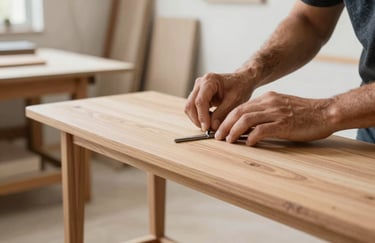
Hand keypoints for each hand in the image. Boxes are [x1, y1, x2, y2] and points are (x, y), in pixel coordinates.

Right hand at [185, 71, 254, 130]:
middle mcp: (200, 83)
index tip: (206, 128)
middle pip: (190, 105)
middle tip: (207, 129)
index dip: (202, 116)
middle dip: (197, 119)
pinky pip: (193, 108)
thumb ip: (222, 114)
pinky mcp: (198, 95)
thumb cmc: (239, 88)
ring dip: (197, 119)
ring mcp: (197, 89)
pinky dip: (199, 116)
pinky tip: (209, 120)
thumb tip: (212, 127)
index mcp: (210, 81)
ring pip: (190, 107)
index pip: (200, 101)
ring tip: (209, 125)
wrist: (241, 81)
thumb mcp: (234, 101)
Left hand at [215, 91, 335, 145]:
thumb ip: (266, 113)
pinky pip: (262, 130)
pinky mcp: (284, 124)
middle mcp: (269, 103)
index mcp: (267, 98)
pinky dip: (252, 138)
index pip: (240, 107)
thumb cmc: (304, 114)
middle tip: (218, 137)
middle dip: (224, 125)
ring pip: (246, 120)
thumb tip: (249, 127)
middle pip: (238, 112)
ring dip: (233, 131)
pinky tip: (248, 144)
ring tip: (228, 141)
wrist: (326, 112)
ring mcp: (276, 113)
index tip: (220, 128)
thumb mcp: (281, 107)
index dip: (227, 118)